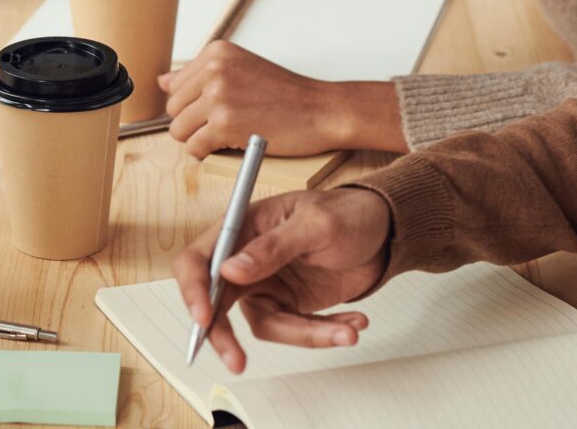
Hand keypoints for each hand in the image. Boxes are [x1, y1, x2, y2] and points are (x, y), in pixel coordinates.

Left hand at [161, 43, 407, 157]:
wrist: (322, 110)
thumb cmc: (287, 94)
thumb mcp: (241, 69)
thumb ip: (200, 75)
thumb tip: (161, 81)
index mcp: (216, 52)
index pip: (175, 86)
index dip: (194, 105)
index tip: (218, 110)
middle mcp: (214, 69)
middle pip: (173, 108)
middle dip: (193, 123)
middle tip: (224, 126)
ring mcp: (218, 96)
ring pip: (179, 130)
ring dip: (199, 140)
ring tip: (227, 137)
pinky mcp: (224, 124)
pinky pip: (194, 148)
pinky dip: (207, 154)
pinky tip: (230, 146)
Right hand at [174, 188, 391, 373]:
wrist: (383, 233)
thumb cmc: (346, 213)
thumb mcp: (316, 224)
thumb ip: (273, 247)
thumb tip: (230, 270)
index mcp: (242, 228)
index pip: (199, 260)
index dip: (193, 290)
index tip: (204, 318)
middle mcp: (247, 260)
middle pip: (217, 303)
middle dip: (226, 337)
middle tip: (237, 362)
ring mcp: (268, 285)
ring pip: (266, 325)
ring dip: (306, 334)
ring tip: (347, 331)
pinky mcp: (291, 305)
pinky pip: (297, 331)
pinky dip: (325, 332)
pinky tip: (353, 322)